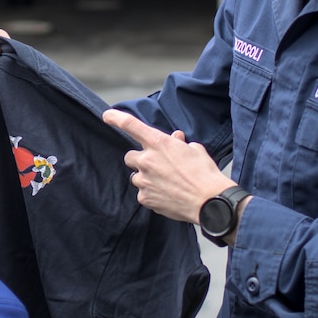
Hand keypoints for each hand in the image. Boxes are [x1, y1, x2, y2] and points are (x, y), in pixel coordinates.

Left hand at [102, 110, 229, 224]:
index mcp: (159, 143)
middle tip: (156, 165)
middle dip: (141, 159)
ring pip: (136, 176)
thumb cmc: (204, 174)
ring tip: (165, 183)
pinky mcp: (145, 198)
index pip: (131, 125)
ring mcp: (144, 180)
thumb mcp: (195, 150)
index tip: (107, 116)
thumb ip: (179, 143)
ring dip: (146, 177)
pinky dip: (151, 193)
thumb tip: (175, 138)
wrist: (209, 201)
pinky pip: (142, 193)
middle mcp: (147, 160)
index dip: (116, 118)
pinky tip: (166, 194)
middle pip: (130, 156)